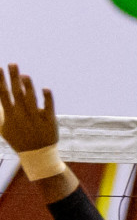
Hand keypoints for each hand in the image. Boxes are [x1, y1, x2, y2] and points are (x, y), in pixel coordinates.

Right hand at [0, 64, 78, 202]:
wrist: (38, 155)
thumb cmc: (20, 140)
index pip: (3, 95)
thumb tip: (0, 101)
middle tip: (12, 64)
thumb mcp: (5, 128)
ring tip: (24, 75)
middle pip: (16, 93)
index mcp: (10, 116)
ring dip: (28, 86)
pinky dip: (47, 98)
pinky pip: (48, 108)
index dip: (1, 81)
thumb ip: (2, 114)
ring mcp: (36, 118)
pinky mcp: (49, 121)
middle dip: (13, 78)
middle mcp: (22, 115)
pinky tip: (45, 88)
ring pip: (31, 99)